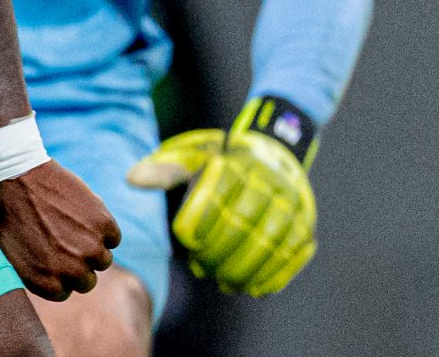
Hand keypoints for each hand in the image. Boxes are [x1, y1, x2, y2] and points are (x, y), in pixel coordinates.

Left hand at [0, 160, 119, 299]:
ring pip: (103, 259)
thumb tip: (56, 282)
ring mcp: (90, 248)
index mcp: (46, 284)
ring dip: (92, 245)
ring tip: (70, 223)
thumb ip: (37, 274)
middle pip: (87, 280)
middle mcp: (72, 272)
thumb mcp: (12, 254)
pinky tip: (82, 213)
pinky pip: (113, 237)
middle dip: (77, 263)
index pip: (66, 291)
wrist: (13, 174)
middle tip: (63, 239)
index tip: (52, 255)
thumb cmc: (7, 212)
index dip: (60, 272)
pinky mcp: (103, 224)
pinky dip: (102, 227)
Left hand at [126, 100, 316, 295]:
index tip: (186, 239)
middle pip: (245, 221)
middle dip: (221, 251)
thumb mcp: (194, 155)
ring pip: (272, 241)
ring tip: (222, 282)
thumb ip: (165, 168)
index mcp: (237, 162)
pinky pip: (295, 254)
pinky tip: (254, 289)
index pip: (219, 193)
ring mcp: (292, 205)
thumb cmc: (222, 159)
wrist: (275, 150)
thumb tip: (132, 179)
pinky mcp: (306, 225)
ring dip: (246, 268)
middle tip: (200, 269)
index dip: (201, 218)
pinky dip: (276, 275)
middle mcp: (269, 182)